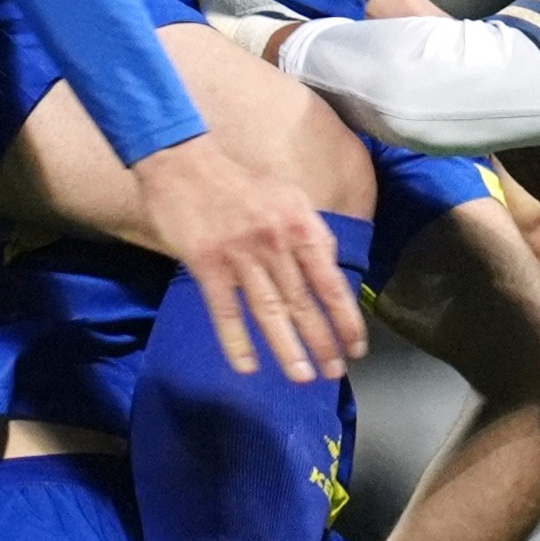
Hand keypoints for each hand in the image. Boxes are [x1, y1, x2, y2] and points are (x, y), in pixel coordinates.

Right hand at [131, 134, 363, 381]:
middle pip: (303, 302)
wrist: (184, 163)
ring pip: (269, 311)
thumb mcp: (288, 197)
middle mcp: (275, 243)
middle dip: (321, 342)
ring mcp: (240, 256)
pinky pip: (225, 310)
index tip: (356, 347)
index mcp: (300, 225)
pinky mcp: (206, 264)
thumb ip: (310, 232)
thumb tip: (329, 267)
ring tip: (301, 377)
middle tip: (333, 373)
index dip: (345, 319)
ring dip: (287, 347)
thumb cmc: (239, 183)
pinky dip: (236, 340)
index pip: (330, 282)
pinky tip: (247, 366)